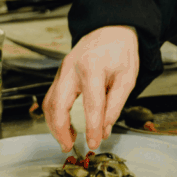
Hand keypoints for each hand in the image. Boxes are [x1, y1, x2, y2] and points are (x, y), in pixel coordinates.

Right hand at [43, 25, 138, 151]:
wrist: (109, 30)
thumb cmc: (120, 52)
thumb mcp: (127, 77)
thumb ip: (115, 104)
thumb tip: (104, 129)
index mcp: (92, 68)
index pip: (91, 105)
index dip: (92, 128)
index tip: (94, 143)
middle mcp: (71, 69)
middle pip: (58, 105)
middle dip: (60, 130)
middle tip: (68, 146)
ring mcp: (62, 71)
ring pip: (49, 103)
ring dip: (54, 125)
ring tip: (67, 139)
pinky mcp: (59, 74)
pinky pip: (51, 97)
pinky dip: (54, 115)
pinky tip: (65, 125)